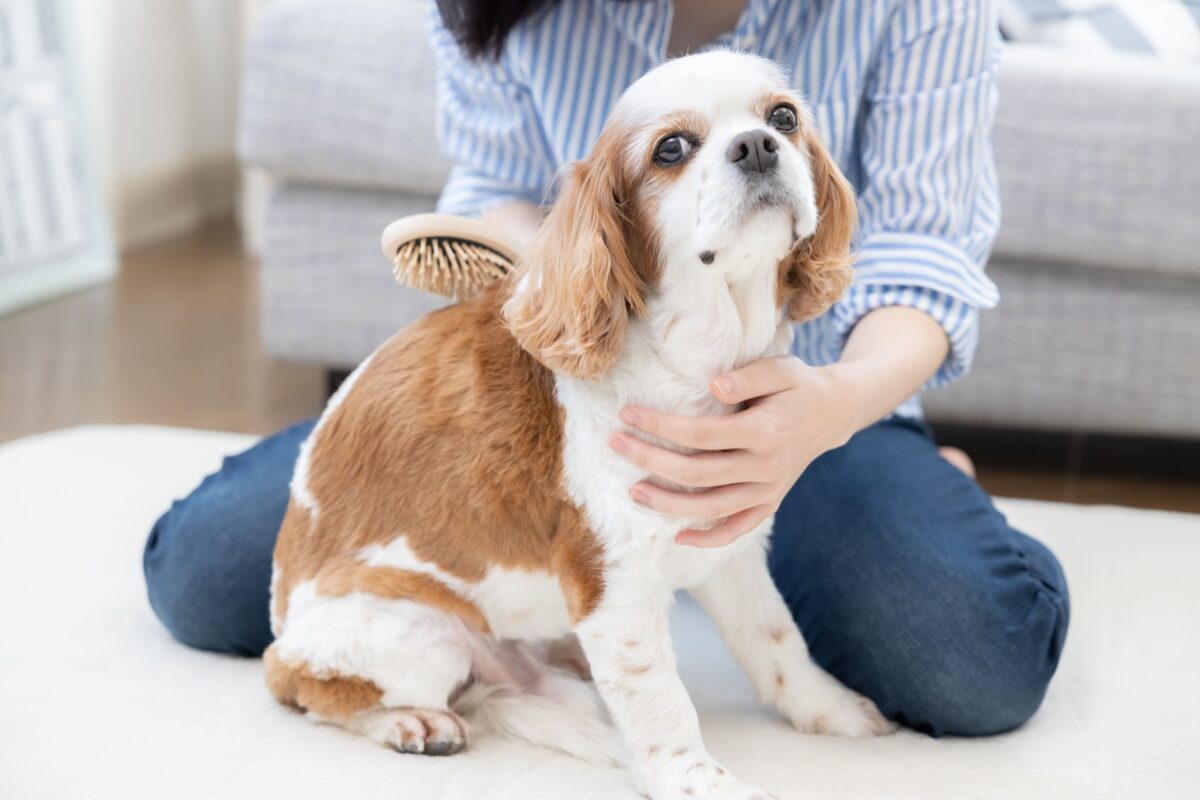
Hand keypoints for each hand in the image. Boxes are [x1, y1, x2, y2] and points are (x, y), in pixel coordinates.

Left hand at [607, 356, 861, 547]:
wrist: (834, 413)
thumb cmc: (797, 386)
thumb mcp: (780, 368)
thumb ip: (747, 377)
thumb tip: (712, 388)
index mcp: (765, 431)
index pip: (700, 434)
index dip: (660, 426)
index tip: (626, 414)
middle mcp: (766, 467)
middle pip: (698, 473)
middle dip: (651, 460)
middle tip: (616, 445)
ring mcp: (768, 490)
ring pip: (711, 508)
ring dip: (669, 505)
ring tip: (634, 492)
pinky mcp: (769, 503)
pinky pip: (737, 529)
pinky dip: (709, 539)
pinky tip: (677, 537)